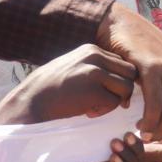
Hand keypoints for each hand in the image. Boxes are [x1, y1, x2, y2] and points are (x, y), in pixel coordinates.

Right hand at [0, 44, 136, 124]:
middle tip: (107, 101)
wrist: (31, 101)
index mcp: (91, 49)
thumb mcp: (74, 67)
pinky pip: (114, 102)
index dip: (117, 79)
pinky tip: (88, 112)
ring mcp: (95, 72)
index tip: (103, 91)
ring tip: (95, 107)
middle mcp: (95, 56)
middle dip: (124, 90)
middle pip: (130, 72)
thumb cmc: (51, 88)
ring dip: (116, 101)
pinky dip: (105, 111)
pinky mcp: (93, 91)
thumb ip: (95, 67)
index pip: (121, 62)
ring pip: (127, 87)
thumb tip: (118, 77)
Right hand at [96, 2, 161, 141]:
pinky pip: (155, 103)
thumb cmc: (136, 48)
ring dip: (157, 129)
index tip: (160, 134)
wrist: (120, 23)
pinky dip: (148, 119)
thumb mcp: (160, 66)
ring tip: (143, 132)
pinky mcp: (152, 67)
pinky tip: (139, 123)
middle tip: (150, 137)